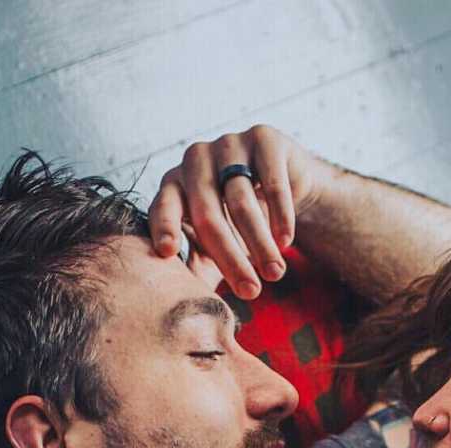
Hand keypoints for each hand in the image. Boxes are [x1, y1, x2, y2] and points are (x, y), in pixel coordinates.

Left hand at [149, 124, 332, 298]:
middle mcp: (195, 160)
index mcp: (174, 184)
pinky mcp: (262, 137)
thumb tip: (181, 307)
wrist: (283, 185)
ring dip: (260, 244)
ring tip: (275, 274)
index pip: (164, 207)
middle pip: (208, 213)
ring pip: (241, 201)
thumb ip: (194, 268)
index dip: (166, 228)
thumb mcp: (213, 248)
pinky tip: (287, 242)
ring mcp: (228, 144)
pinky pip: (271, 182)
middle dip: (231, 257)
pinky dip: (280, 216)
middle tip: (251, 292)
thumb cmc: (237, 224)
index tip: (167, 252)